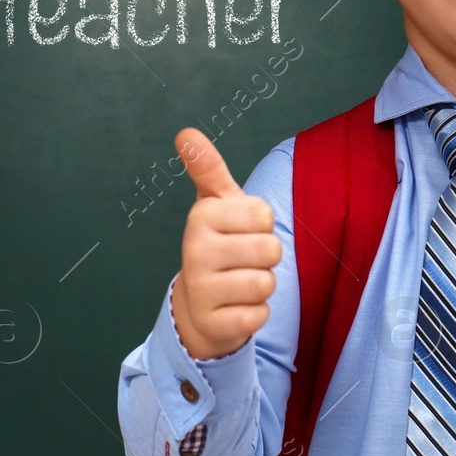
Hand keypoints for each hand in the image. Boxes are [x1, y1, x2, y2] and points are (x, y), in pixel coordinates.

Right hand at [170, 128, 281, 360]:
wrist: (198, 305)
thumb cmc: (219, 245)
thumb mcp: (216, 204)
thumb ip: (207, 167)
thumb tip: (185, 132)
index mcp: (201, 217)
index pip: (264, 215)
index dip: (262, 226)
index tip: (241, 232)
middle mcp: (195, 251)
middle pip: (270, 250)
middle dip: (266, 258)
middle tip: (242, 261)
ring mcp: (201, 290)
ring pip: (266, 283)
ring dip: (261, 286)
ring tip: (239, 284)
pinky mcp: (214, 324)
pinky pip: (259, 315)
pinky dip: (256, 313)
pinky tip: (235, 308)